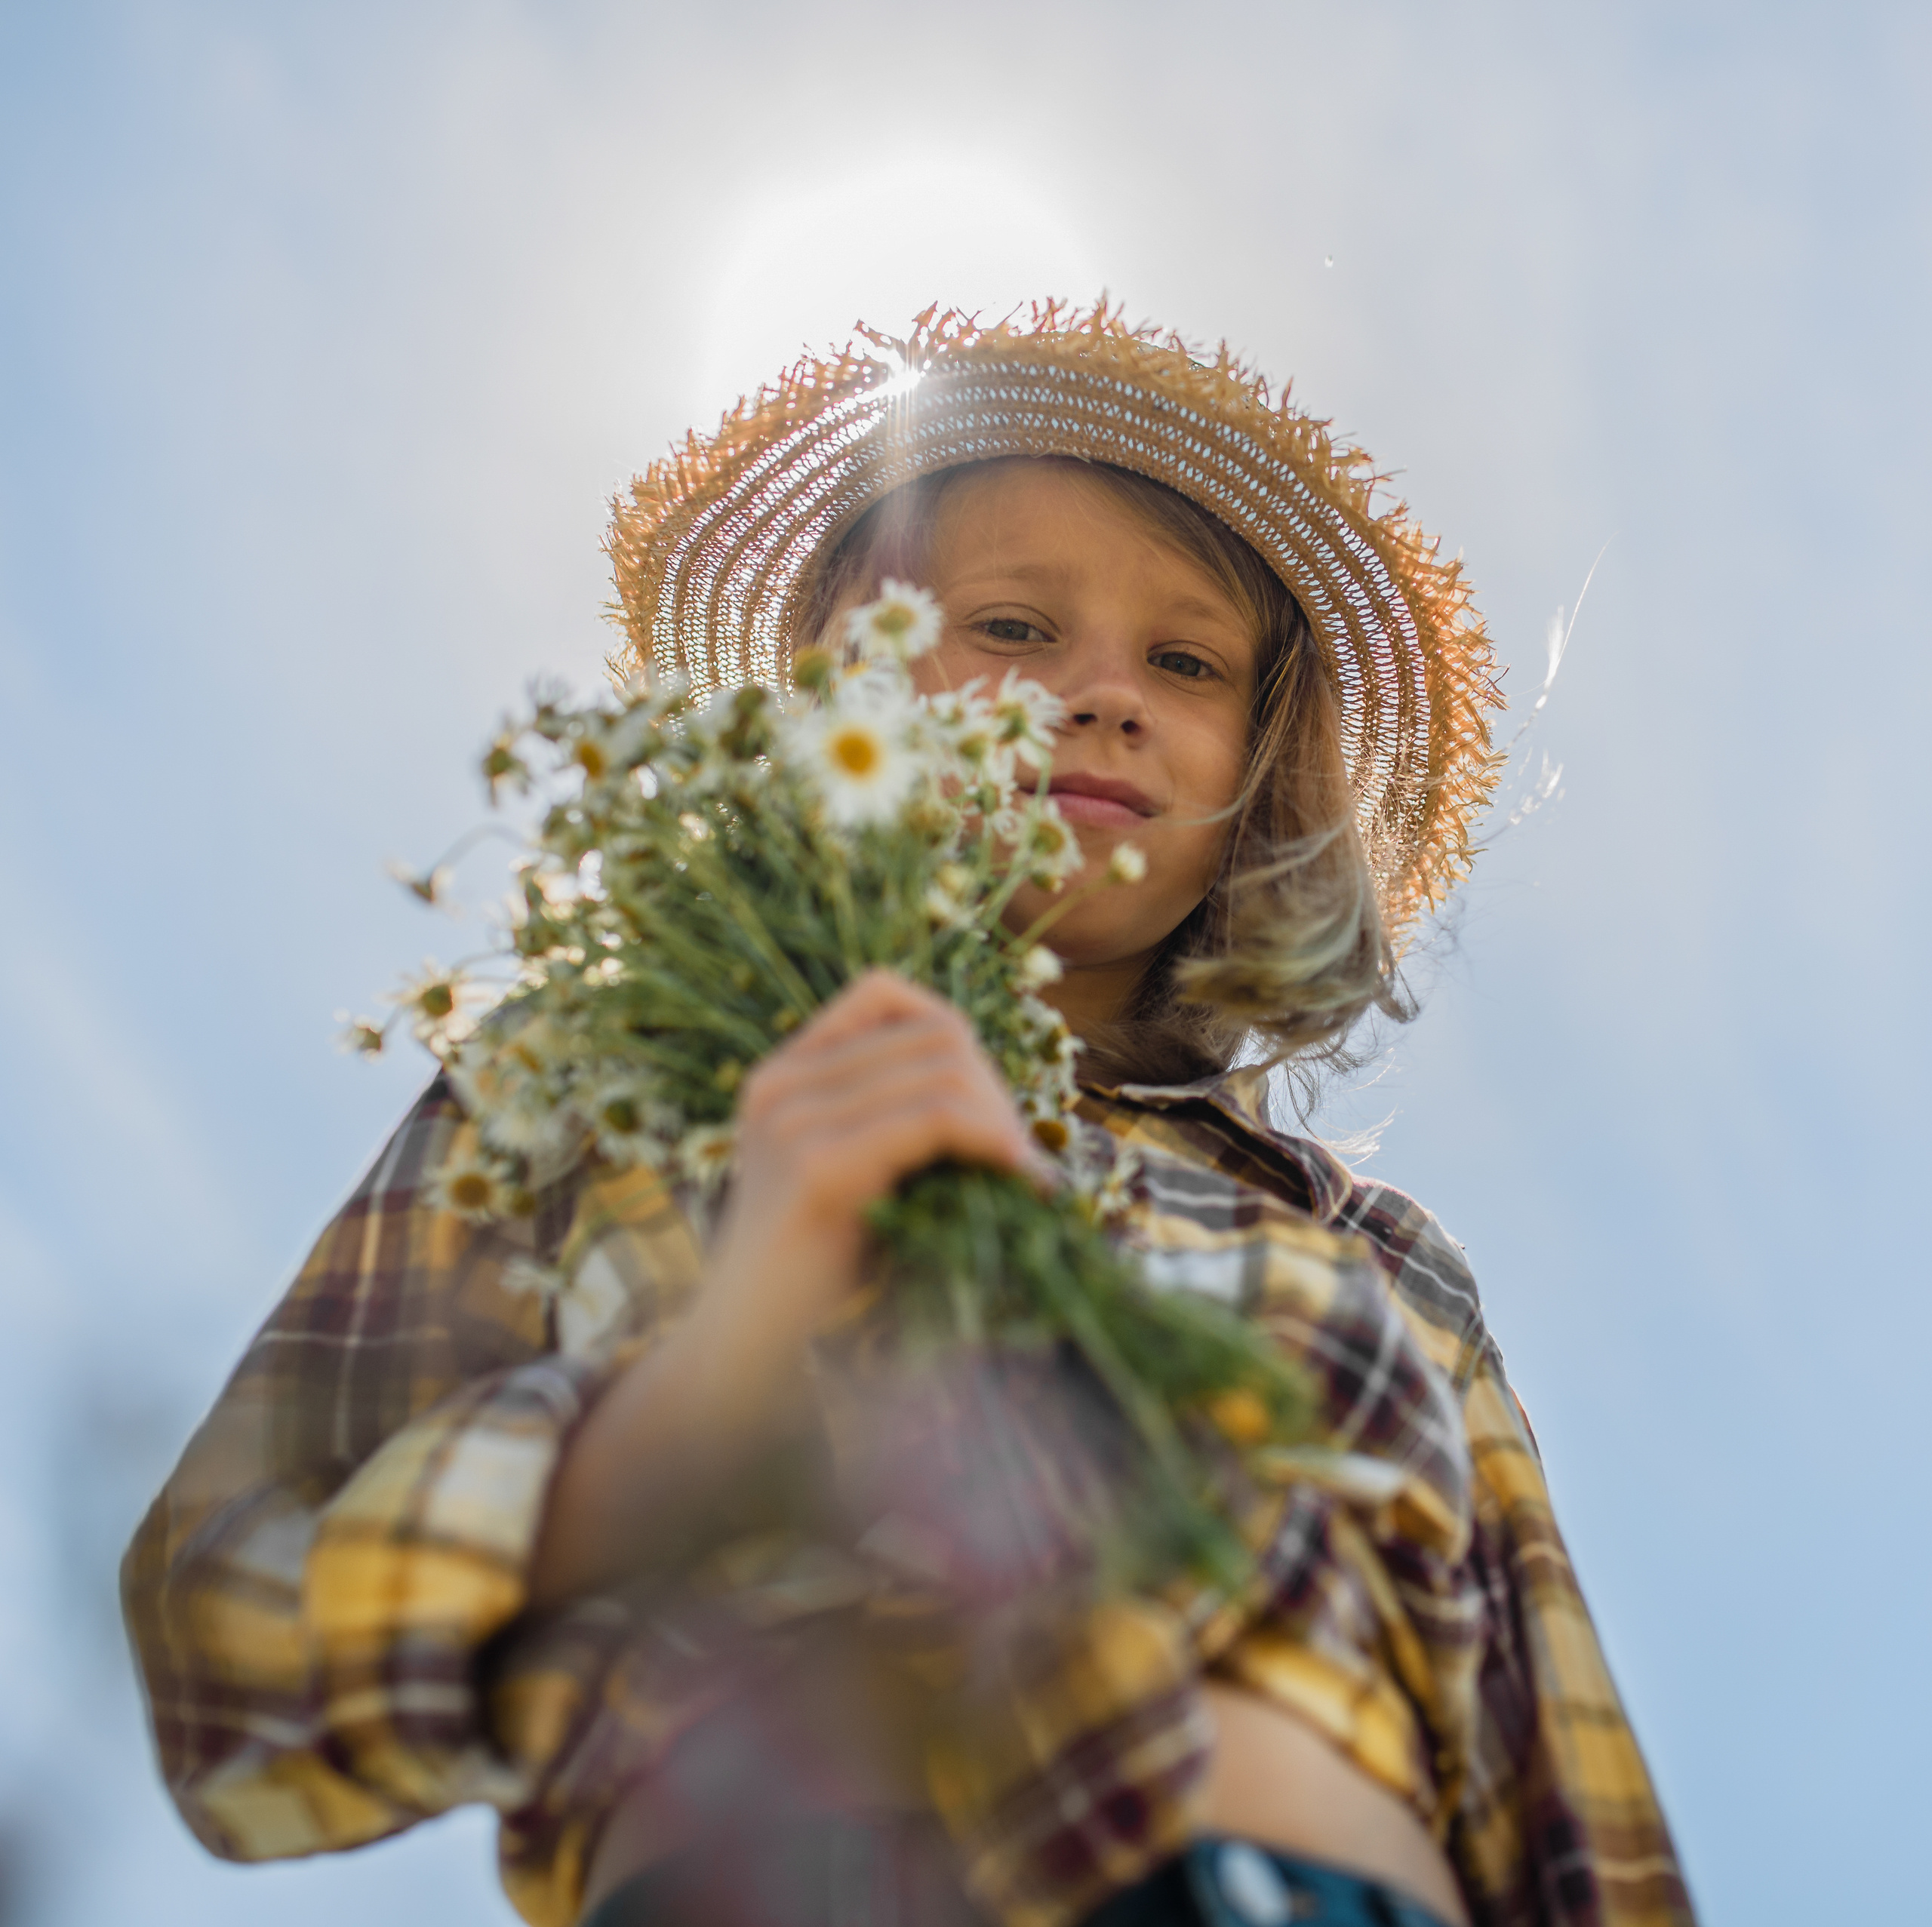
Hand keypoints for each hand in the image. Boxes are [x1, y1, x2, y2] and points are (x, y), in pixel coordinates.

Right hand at [529, 970, 1033, 1609]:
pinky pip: (935, 1118)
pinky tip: (1018, 1183)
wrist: (742, 1360)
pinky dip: (993, 1144)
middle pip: (935, 1033)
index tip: (989, 1118)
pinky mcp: (816, 1167)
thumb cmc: (813, 1280)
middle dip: (998, 1092)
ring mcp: (791, 1119)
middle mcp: (779, 1081)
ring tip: (1022, 1179)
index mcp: (784, 1073)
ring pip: (946, 1071)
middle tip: (1021, 1163)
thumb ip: (899, 1119)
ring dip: (1004, 1123)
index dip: (959, 1044)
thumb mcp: (859, 1176)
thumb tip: (998, 1098)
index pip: (890, 995)